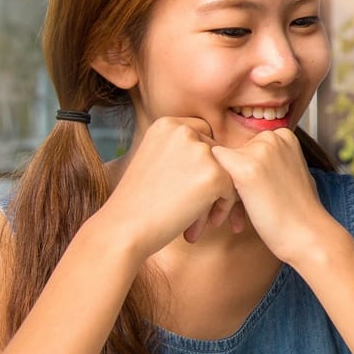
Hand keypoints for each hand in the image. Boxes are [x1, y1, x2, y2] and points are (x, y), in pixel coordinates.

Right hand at [98, 117, 238, 256]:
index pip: (203, 135)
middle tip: (189, 211)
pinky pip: (231, 191)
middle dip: (210, 182)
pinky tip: (195, 227)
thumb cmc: (136, 203)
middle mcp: (184, 131)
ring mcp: (200, 151)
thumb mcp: (154, 161)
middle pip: (218, 154)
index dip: (202, 163)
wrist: (122, 229)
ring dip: (215, 198)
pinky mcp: (213, 175)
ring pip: (227, 173)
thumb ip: (181, 151)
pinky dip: (220, 209)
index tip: (188, 187)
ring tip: (193, 223)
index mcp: (167, 124)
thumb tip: (220, 154)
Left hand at [209, 130, 343, 265]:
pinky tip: (223, 212)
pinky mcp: (244, 167)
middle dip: (232, 177)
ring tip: (230, 214)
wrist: (307, 233)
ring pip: (221, 161)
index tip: (249, 194)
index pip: (249, 147)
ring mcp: (258, 151)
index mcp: (284, 136)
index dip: (245, 171)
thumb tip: (250, 162)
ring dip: (221, 185)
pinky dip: (214, 191)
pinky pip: (212, 170)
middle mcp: (271, 137)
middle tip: (237, 206)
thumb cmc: (299, 211)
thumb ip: (273, 162)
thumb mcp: (292, 173)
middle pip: (234, 152)